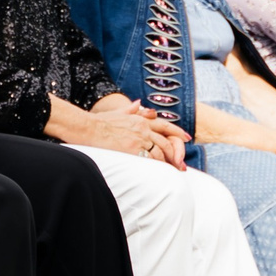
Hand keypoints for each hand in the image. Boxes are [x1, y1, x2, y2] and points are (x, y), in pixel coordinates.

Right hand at [63, 98, 186, 166]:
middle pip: (166, 141)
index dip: (177, 132)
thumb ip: (130, 109)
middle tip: (181, 164)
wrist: (89, 128)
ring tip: (172, 171)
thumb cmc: (100, 122)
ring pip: (160, 151)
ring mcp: (139, 138)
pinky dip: (158, 165)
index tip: (186, 138)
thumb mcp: (118, 112)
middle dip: (176, 153)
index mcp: (140, 119)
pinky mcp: (132, 149)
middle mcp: (143, 128)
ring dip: (168, 162)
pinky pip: (150, 159)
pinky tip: (160, 172)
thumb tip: (138, 103)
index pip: (164, 125)